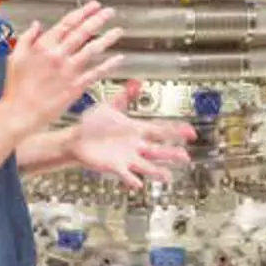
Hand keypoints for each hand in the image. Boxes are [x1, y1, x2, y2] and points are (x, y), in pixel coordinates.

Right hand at [0, 1, 123, 139]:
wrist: (20, 113)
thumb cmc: (16, 89)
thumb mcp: (15, 57)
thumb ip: (26, 38)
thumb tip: (35, 25)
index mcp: (44, 46)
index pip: (67, 23)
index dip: (83, 12)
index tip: (93, 6)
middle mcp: (58, 55)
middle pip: (83, 32)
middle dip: (98, 20)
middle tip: (109, 13)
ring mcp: (69, 70)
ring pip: (92, 49)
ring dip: (107, 38)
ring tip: (118, 31)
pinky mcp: (76, 86)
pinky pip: (96, 72)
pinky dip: (108, 65)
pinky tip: (118, 58)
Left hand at [68, 80, 197, 189]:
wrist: (75, 139)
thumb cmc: (92, 124)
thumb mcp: (110, 106)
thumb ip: (124, 96)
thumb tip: (135, 82)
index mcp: (136, 130)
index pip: (160, 130)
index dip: (176, 131)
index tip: (190, 133)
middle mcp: (135, 145)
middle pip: (158, 150)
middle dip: (173, 153)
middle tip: (186, 157)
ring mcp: (127, 157)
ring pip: (147, 165)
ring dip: (158, 171)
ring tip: (168, 176)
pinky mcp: (115, 167)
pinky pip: (126, 175)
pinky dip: (132, 180)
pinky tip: (138, 184)